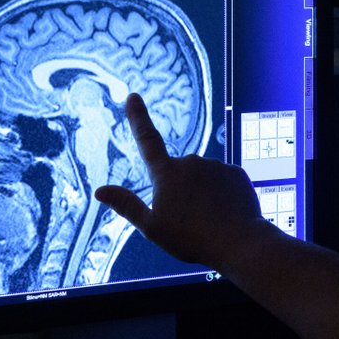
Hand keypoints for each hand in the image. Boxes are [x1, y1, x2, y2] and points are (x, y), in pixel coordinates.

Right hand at [94, 93, 267, 269]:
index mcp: (167, 173)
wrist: (239, 242)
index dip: (138, 118)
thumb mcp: (152, 227)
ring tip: (209, 220)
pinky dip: (222, 196)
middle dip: (181, 191)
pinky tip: (226, 214)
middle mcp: (191, 162)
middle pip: (179, 173)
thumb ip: (126, 205)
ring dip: (203, 194)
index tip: (133, 96)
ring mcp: (216, 166)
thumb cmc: (191, 238)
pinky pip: (224, 182)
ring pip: (203, 178)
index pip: (147, 139)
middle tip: (188, 220)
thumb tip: (99, 191)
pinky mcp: (237, 173)